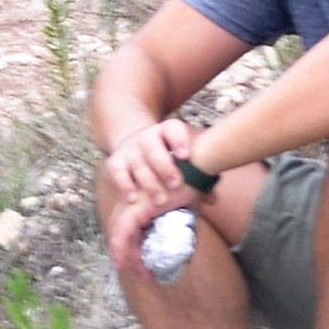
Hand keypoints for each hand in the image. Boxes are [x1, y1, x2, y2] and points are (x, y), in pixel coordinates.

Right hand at [102, 113, 199, 236]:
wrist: (134, 145)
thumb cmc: (166, 157)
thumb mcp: (180, 159)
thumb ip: (197, 176)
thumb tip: (213, 199)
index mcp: (166, 131)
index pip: (172, 128)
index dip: (179, 140)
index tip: (186, 155)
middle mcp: (146, 137)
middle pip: (154, 149)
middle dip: (165, 167)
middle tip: (177, 185)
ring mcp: (130, 149)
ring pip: (138, 163)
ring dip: (150, 183)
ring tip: (161, 200)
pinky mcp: (115, 162)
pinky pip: (118, 172)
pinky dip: (125, 185)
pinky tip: (133, 198)